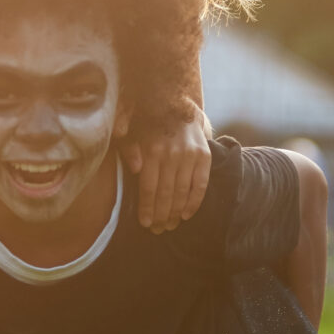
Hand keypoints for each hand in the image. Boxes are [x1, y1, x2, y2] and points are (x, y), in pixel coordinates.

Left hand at [121, 100, 211, 232]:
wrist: (178, 103)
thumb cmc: (149, 123)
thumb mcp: (132, 132)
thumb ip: (129, 149)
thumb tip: (135, 169)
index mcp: (152, 150)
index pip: (149, 188)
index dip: (147, 208)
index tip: (145, 224)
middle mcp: (172, 154)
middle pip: (165, 194)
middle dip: (161, 216)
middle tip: (157, 230)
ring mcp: (190, 155)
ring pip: (182, 192)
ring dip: (176, 213)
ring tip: (170, 226)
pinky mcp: (204, 156)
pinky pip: (200, 184)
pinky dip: (194, 202)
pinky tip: (186, 215)